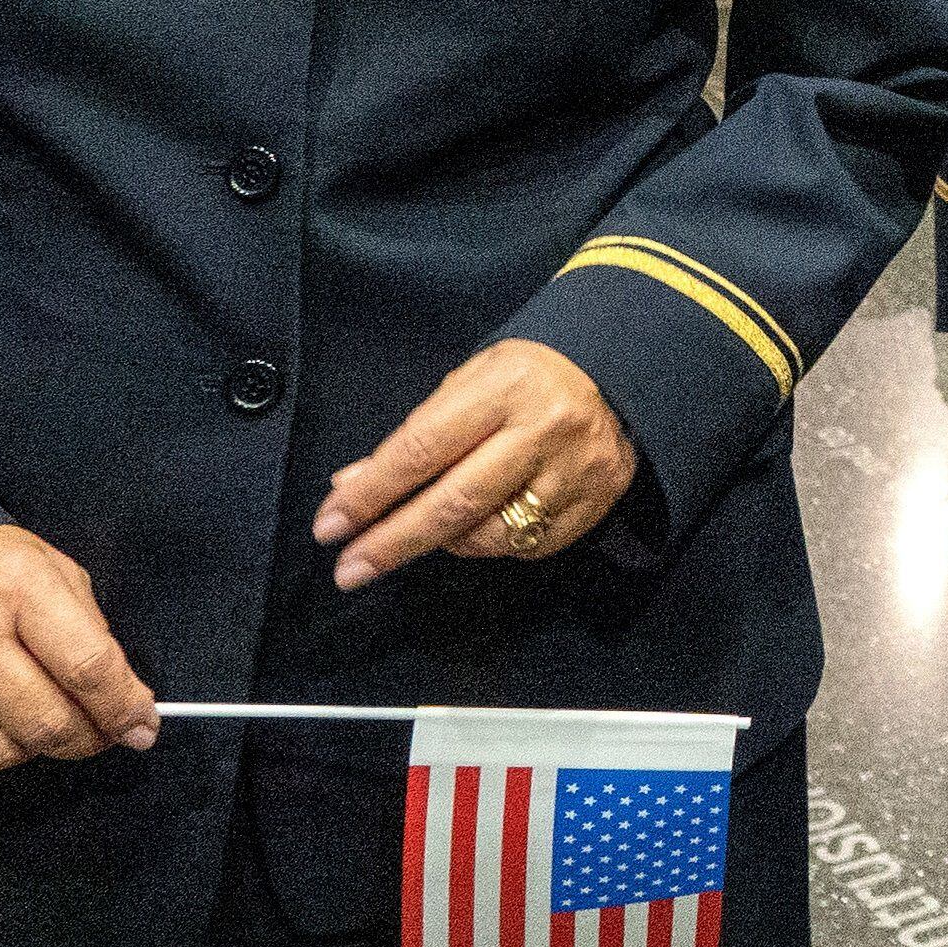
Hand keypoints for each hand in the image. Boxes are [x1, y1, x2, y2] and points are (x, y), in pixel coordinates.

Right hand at [0, 526, 156, 770]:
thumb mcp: (43, 565)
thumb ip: (87, 624)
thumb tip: (121, 692)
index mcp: (15, 588)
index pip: (88, 667)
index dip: (124, 707)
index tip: (142, 727)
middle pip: (48, 724)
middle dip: (88, 740)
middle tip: (101, 734)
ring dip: (30, 747)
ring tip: (31, 715)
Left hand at [313, 341, 637, 590]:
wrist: (618, 376)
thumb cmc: (526, 379)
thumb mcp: (467, 385)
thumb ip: (414, 435)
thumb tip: (350, 488)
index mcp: (507, 387)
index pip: (424, 448)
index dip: (371, 493)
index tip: (329, 526)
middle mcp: (546, 429)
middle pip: (456, 502)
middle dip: (393, 542)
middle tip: (348, 570)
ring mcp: (575, 471)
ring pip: (490, 534)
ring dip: (443, 542)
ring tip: (425, 531)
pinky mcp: (596, 503)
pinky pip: (526, 546)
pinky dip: (490, 544)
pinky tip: (481, 525)